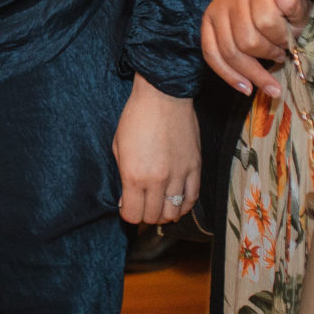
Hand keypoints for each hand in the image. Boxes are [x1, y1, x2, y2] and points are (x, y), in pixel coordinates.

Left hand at [111, 76, 200, 226]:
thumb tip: (126, 199)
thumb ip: (122, 175)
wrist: (163, 96)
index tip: (127, 206)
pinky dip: (184, 206)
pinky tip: (176, 201)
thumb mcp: (118, 146)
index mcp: (134, 175)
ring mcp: (178, 175)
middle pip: (153, 217)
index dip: (128, 214)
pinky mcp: (195, 168)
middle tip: (142, 205)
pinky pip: (192, 199)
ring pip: (174, 212)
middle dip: (145, 215)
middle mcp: (157, 180)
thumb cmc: (136, 117)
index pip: (132, 214)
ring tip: (159, 205)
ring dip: (165, 213)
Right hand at [201, 0, 311, 99]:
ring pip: (229, 51)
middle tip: (280, 58)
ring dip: (251, 72)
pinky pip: (211, 54)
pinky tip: (245, 87)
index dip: (280, 40)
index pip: (266, 22)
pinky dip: (228, 75)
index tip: (289, 46)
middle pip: (246, 41)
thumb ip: (294, 6)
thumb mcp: (297, 2)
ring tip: (268, 80)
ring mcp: (216, 10)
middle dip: (266, 56)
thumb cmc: (282, 2)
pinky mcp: (207, 23)